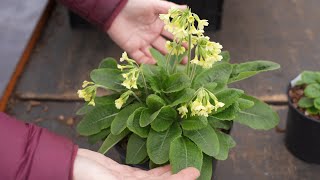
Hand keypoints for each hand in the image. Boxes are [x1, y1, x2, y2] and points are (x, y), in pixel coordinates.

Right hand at [73, 148, 199, 179]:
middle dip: (177, 179)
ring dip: (169, 174)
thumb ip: (137, 179)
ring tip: (184, 167)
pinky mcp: (121, 174)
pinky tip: (164, 165)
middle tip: (194, 170)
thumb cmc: (87, 178)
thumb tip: (167, 178)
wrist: (70, 166)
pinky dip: (156, 170)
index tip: (193, 174)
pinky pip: (143, 174)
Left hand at [107, 0, 185, 63]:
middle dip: (175, 55)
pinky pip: (141, 58)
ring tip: (173, 68)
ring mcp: (143, 43)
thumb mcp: (154, 5)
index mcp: (159, 26)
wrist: (115, 10)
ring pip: (155, 54)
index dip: (181, 41)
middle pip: (166, 48)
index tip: (189, 48)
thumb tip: (187, 9)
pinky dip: (148, 63)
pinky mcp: (132, 49)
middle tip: (185, 62)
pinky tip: (155, 65)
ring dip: (163, 61)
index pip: (172, 36)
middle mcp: (152, 36)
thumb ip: (169, 8)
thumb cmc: (135, 5)